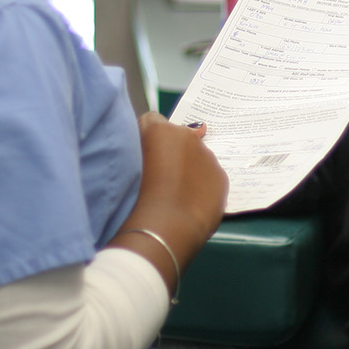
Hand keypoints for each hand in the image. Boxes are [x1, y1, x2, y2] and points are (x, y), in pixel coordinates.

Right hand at [119, 113, 227, 266]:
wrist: (165, 227)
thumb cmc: (137, 197)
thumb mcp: (128, 165)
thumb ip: (139, 147)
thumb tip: (151, 146)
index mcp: (161, 130)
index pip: (153, 120)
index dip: (150, 137)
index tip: (147, 155)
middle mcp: (188, 138)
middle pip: (180, 138)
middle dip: (173, 152)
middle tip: (162, 177)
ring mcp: (208, 157)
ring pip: (198, 158)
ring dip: (190, 169)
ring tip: (177, 194)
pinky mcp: (221, 178)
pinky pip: (211, 177)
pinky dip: (203, 185)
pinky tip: (191, 202)